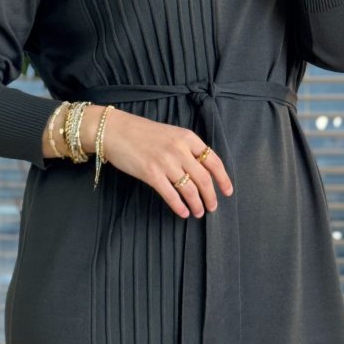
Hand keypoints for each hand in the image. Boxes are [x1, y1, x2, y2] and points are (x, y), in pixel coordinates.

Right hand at [96, 108, 233, 219]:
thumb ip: (187, 148)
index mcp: (188, 137)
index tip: (228, 191)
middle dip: (211, 196)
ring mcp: (165, 162)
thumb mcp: (171, 134)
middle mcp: (180, 149)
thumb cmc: (142, 133)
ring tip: (199, 212)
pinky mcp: (151, 173)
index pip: (213, 161)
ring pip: (189, 189)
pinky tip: (183, 213)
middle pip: (204, 178)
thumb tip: (202, 170)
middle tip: (213, 207)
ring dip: (197, 204)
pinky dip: (180, 206)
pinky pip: (171, 194)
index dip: (223, 179)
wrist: (115, 131)